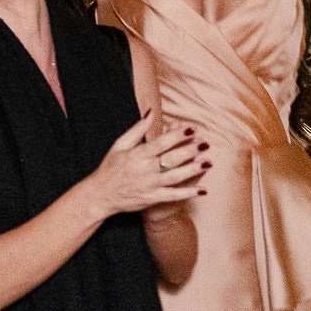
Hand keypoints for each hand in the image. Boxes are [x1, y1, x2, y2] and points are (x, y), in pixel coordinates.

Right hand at [88, 115, 205, 216]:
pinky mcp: (153, 198)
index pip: (161, 143)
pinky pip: (174, 196)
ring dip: (193, 170)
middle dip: (190, 150)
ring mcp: (150, 185)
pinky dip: (188, 193)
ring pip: (175, 177)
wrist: (102, 194)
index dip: (177, 135)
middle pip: (171, 159)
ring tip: (208, 162)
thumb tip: (151, 112)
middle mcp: (145, 169)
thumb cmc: (110, 167)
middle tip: (205, 144)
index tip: (191, 129)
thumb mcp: (119, 144)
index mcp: (136, 154)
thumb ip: (137, 129)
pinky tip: (202, 190)